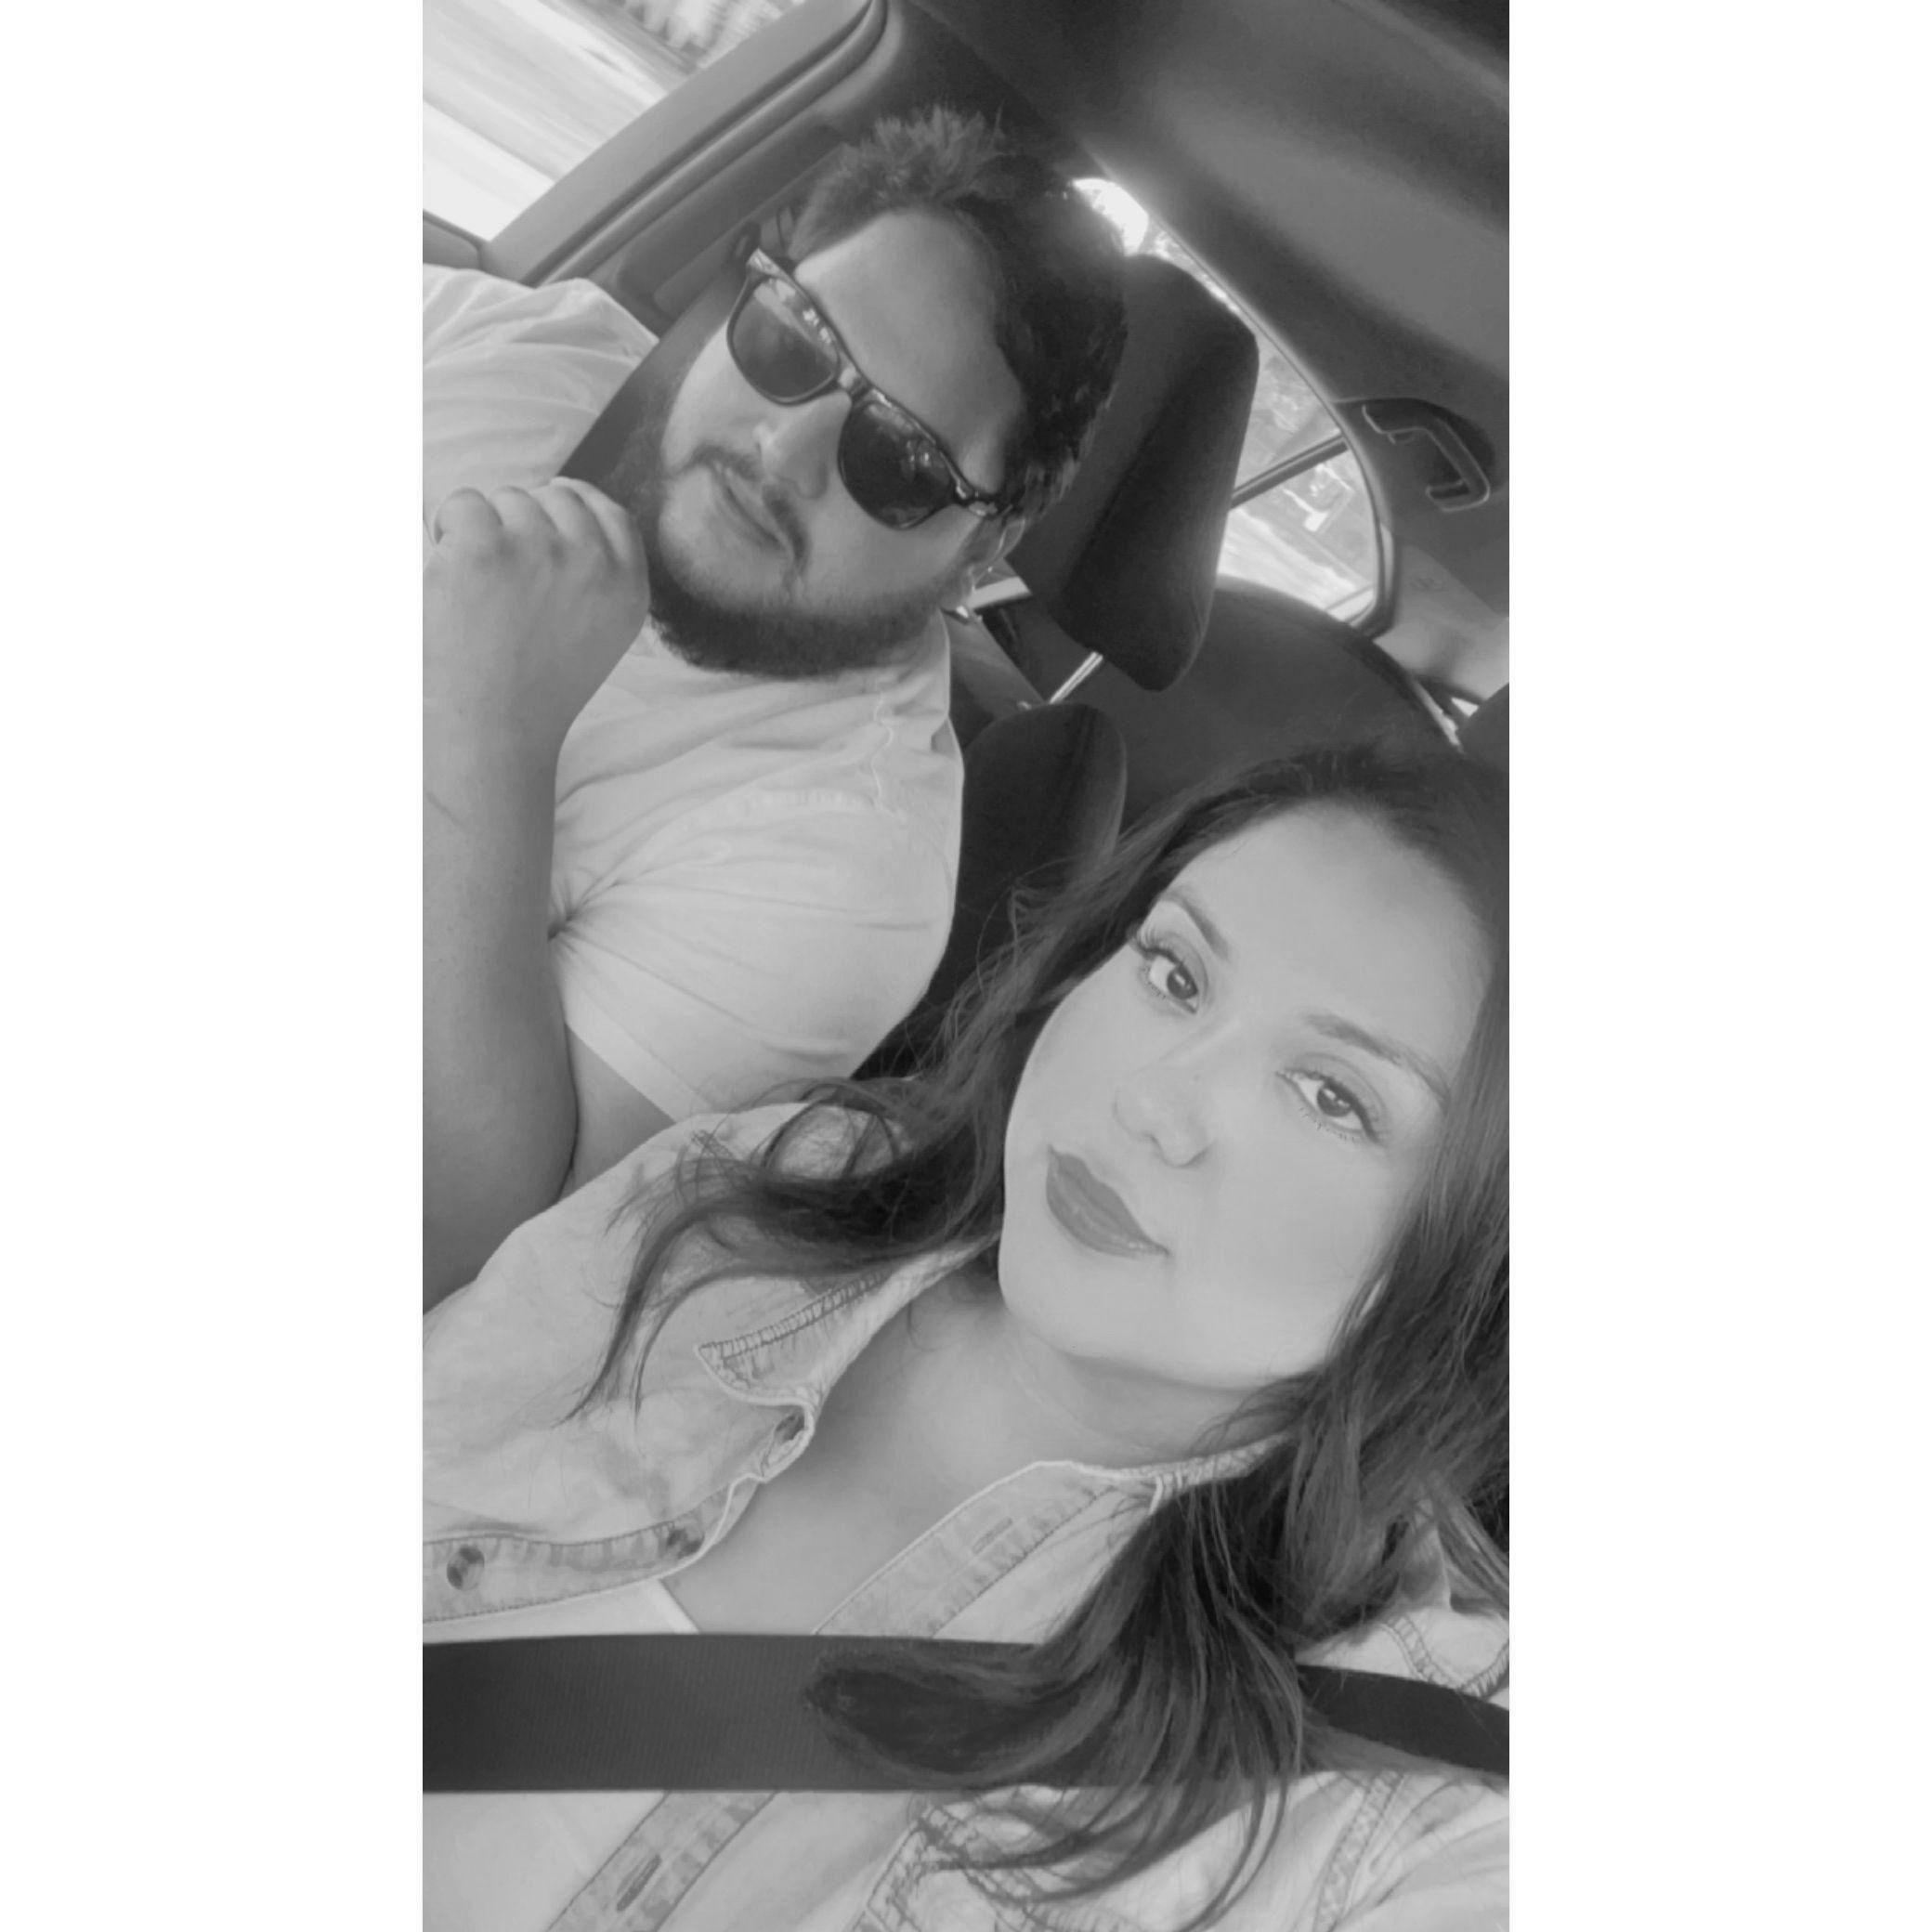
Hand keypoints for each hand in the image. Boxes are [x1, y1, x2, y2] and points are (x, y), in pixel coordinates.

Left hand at [425, 479, 650, 757]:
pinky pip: (464, 505)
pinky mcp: (486, 548)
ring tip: (475, 592)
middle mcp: (594, 564)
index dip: (573, 504)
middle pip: (555, 498)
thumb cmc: (530, 693)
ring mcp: (541, 551)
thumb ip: (598, 575)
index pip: (611, 515)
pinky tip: (448, 578)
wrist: (489, 735)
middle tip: (497, 579)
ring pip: (507, 500)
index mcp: (628, 589)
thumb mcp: (597, 636)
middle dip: (521, 522)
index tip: (542, 512)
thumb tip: (569, 497)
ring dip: (483, 531)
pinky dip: (447, 531)